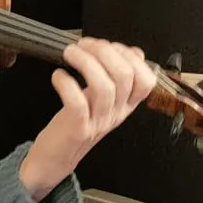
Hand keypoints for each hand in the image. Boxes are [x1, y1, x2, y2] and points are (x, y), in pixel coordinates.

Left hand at [19, 39, 156, 201]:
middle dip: (104, 51)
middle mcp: (116, 113)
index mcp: (125, 105)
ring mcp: (98, 122)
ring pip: (104, 86)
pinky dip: (66, 84)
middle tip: (83, 45)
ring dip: (85, 62)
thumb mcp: (103, 100)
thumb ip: (116, 77)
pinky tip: (58, 76)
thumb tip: (134, 52)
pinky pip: (77, 103)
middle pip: (124, 76)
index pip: (145, 80)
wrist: (56, 158)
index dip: (130, 56)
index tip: (108, 45)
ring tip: (70, 53)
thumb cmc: (76, 123)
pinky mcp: (77, 129)